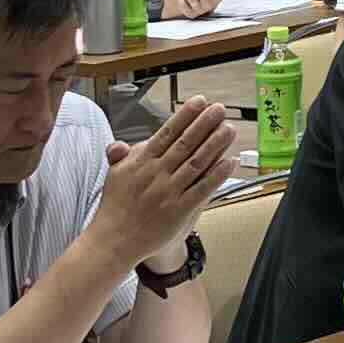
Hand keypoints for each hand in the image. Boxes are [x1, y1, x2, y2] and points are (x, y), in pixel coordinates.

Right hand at [100, 102, 240, 256]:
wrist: (114, 241)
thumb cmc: (116, 207)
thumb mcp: (115, 175)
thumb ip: (122, 156)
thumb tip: (120, 144)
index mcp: (141, 162)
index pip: (167, 133)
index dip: (185, 116)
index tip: (200, 102)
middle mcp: (156, 174)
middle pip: (185, 144)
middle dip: (204, 124)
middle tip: (219, 109)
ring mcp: (169, 192)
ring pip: (196, 163)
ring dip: (215, 145)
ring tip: (228, 129)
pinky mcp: (179, 210)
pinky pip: (201, 189)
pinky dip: (216, 175)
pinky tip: (228, 162)